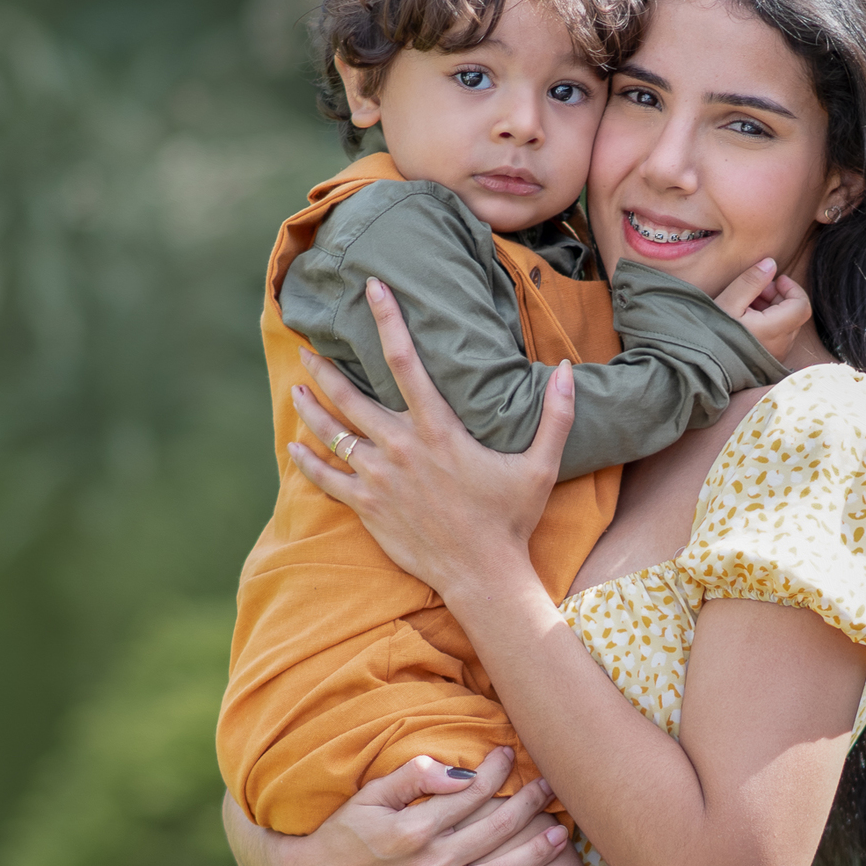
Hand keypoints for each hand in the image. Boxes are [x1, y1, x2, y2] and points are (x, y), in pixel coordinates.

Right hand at [222, 747, 568, 865]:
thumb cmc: (336, 835)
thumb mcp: (366, 798)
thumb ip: (412, 779)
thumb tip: (460, 773)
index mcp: (413, 830)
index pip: (469, 794)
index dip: (495, 771)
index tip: (511, 753)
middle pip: (493, 831)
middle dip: (527, 805)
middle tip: (551, 784)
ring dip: (533, 858)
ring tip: (561, 838)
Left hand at [287, 278, 573, 598]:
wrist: (482, 576)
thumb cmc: (511, 520)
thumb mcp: (542, 466)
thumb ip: (556, 416)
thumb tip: (570, 371)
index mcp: (438, 431)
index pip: (406, 363)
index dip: (388, 321)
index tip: (372, 289)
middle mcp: (401, 449)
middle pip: (351, 397)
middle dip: (326, 369)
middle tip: (309, 347)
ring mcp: (379, 479)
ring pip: (332, 434)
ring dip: (311, 409)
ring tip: (297, 388)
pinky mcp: (367, 508)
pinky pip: (327, 479)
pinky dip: (308, 462)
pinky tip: (294, 447)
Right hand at [714, 259, 811, 363]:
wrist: (699, 365)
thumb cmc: (711, 334)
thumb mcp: (727, 302)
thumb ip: (751, 281)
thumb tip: (771, 264)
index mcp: (773, 330)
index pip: (801, 305)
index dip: (792, 288)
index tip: (775, 280)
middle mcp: (779, 346)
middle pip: (795, 314)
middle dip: (780, 296)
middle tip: (756, 290)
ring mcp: (775, 355)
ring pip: (787, 325)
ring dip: (773, 309)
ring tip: (748, 304)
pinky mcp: (767, 361)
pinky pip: (778, 338)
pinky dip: (769, 324)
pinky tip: (747, 320)